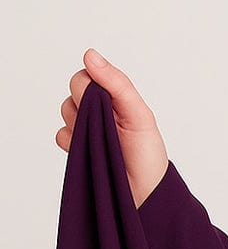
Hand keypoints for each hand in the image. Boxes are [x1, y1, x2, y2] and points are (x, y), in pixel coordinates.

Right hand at [56, 49, 168, 209]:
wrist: (143, 193)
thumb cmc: (147, 153)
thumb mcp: (138, 114)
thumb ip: (117, 83)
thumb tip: (89, 55)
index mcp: (115, 96)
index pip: (88, 75)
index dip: (92, 86)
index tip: (107, 102)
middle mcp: (99, 108)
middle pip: (73, 90)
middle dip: (86, 104)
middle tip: (106, 125)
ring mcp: (86, 128)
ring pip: (65, 110)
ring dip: (80, 125)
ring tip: (102, 141)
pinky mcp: (76, 148)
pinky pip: (60, 135)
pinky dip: (70, 143)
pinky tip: (89, 153)